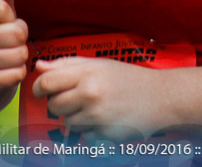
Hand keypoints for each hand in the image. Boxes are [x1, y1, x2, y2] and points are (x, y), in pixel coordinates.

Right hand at [0, 0, 28, 92]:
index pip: (3, 8)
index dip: (10, 15)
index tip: (2, 21)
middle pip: (18, 33)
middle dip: (20, 35)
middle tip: (9, 39)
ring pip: (20, 54)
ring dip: (20, 53)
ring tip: (8, 51)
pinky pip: (17, 74)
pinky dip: (17, 71)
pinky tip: (6, 67)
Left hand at [32, 57, 170, 140]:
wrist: (161, 97)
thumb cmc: (128, 78)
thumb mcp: (99, 64)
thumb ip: (67, 64)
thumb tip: (39, 67)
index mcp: (87, 73)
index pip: (47, 83)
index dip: (39, 87)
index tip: (42, 90)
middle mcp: (90, 94)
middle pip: (54, 106)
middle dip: (60, 104)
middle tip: (76, 99)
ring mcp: (98, 116)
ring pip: (68, 123)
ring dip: (76, 118)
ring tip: (96, 108)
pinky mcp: (105, 135)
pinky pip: (84, 137)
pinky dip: (91, 132)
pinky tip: (105, 120)